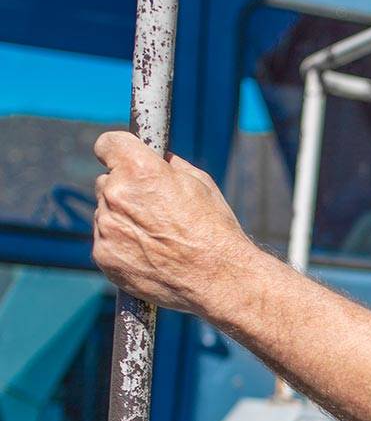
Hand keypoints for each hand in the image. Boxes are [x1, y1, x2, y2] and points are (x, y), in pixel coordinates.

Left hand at [93, 131, 258, 315]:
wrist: (216, 276)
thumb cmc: (213, 227)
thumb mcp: (199, 182)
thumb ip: (167, 166)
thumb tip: (155, 158)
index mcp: (141, 171)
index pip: (108, 144)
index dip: (118, 149)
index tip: (122, 156)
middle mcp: (116, 196)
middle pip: (107, 181)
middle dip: (125, 187)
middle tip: (153, 204)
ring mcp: (106, 228)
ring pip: (105, 212)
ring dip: (122, 216)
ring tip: (156, 234)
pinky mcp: (103, 256)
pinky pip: (105, 239)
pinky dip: (121, 242)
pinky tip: (149, 251)